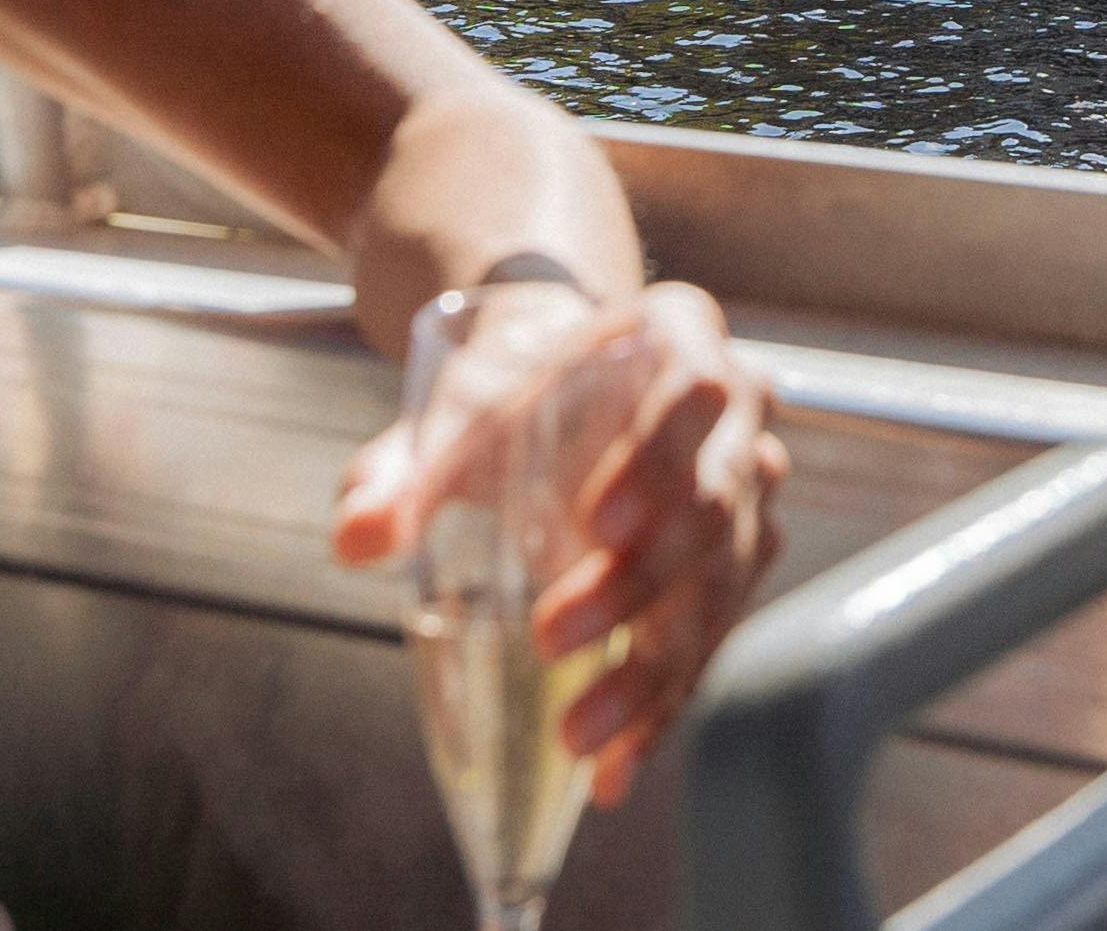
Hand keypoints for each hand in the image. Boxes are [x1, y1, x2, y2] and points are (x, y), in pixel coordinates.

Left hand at [334, 280, 788, 806]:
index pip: (693, 389)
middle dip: (636, 586)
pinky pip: (709, 643)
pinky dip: (658, 709)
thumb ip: (408, 467)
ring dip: (651, 671)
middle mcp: (738, 413)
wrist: (558, 389)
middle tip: (550, 640)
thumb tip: (357, 535)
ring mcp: (749, 494)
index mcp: (678, 337)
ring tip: (578, 737)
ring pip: (719, 588)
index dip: (657, 458)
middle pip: (713, 505)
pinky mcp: (738, 566)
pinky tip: (609, 770)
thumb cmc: (516, 389)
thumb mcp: (460, 409)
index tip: (592, 526)